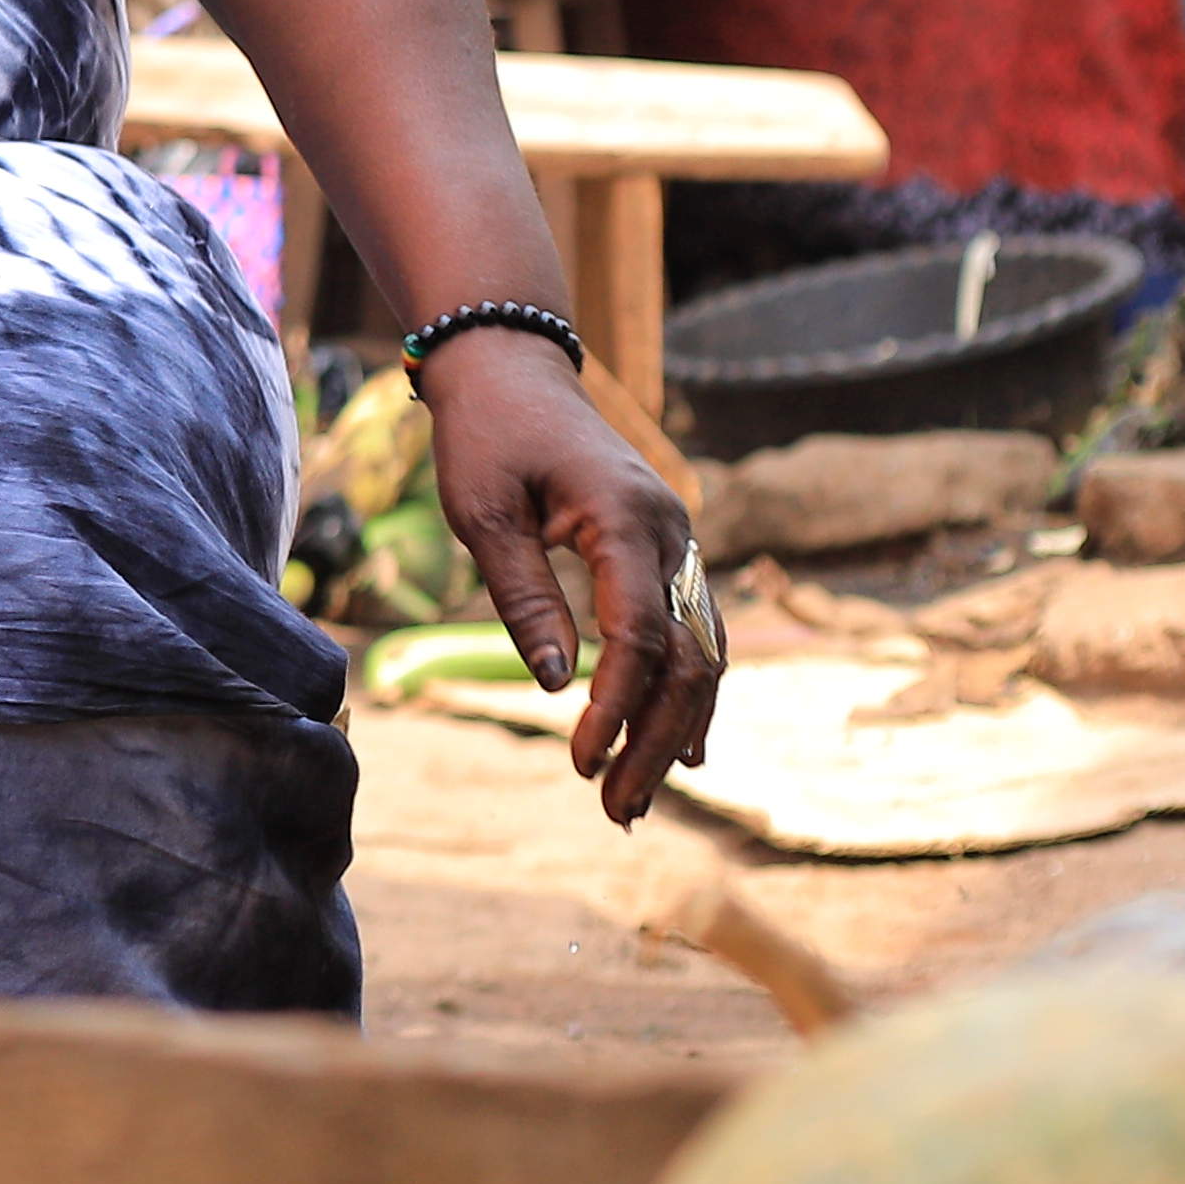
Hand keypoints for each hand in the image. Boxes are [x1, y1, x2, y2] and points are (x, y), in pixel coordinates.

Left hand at [420, 330, 716, 820]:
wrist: (512, 372)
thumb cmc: (485, 436)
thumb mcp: (482, 512)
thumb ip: (521, 596)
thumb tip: (551, 682)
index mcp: (626, 519)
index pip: (639, 635)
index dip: (616, 705)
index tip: (580, 760)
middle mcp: (672, 535)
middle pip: (688, 659)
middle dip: (654, 741)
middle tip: (616, 811)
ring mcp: (680, 544)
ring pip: (702, 654)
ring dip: (675, 730)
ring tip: (636, 800)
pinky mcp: (668, 554)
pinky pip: (695, 634)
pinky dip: (688, 694)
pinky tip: (683, 749)